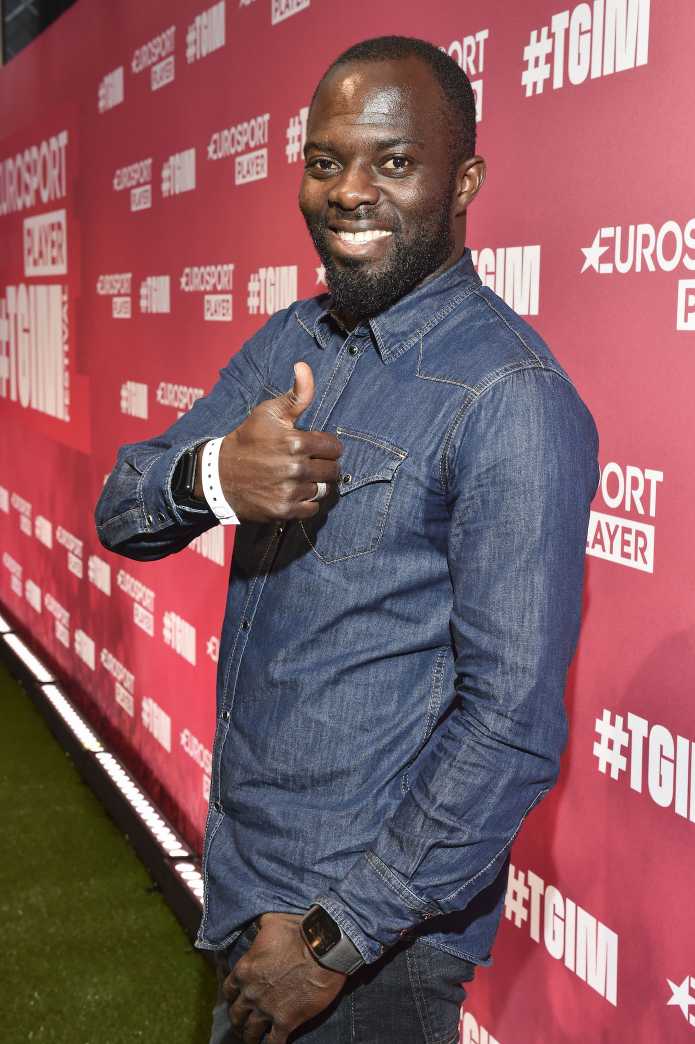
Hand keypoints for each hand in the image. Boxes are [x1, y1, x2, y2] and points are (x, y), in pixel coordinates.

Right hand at [214, 362, 342, 522]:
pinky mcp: (284, 511)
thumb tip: (304, 366)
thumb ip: (295, 393)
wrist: (218, 475)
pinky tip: (294, 492)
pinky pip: (312, 509)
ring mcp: (289, 492)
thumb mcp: (268, 412)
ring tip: (300, 478)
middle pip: (332, 471)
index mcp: (296, 442)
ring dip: (316, 484)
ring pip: (323, 490)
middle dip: (324, 466)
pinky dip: (307, 502)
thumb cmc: (247, 439)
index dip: (326, 446)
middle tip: (309, 463)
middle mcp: (295, 469)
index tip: (315, 446)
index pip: (334, 447)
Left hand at [223, 912, 346, 1042]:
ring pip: (250, 1032)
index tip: (236, 998)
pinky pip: (273, 1043)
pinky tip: (273, 1043)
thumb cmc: (298, 932)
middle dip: (238, 1019)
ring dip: (251, 1036)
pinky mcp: (286, 1022)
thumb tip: (256, 928)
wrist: (323, 949)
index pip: (228, 990)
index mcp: (245, 969)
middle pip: (236, 1014)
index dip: (232, 995)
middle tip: (243, 1022)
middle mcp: (250, 992)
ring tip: (253, 1039)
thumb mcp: (270, 922)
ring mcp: (267, 1009)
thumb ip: (258, 929)